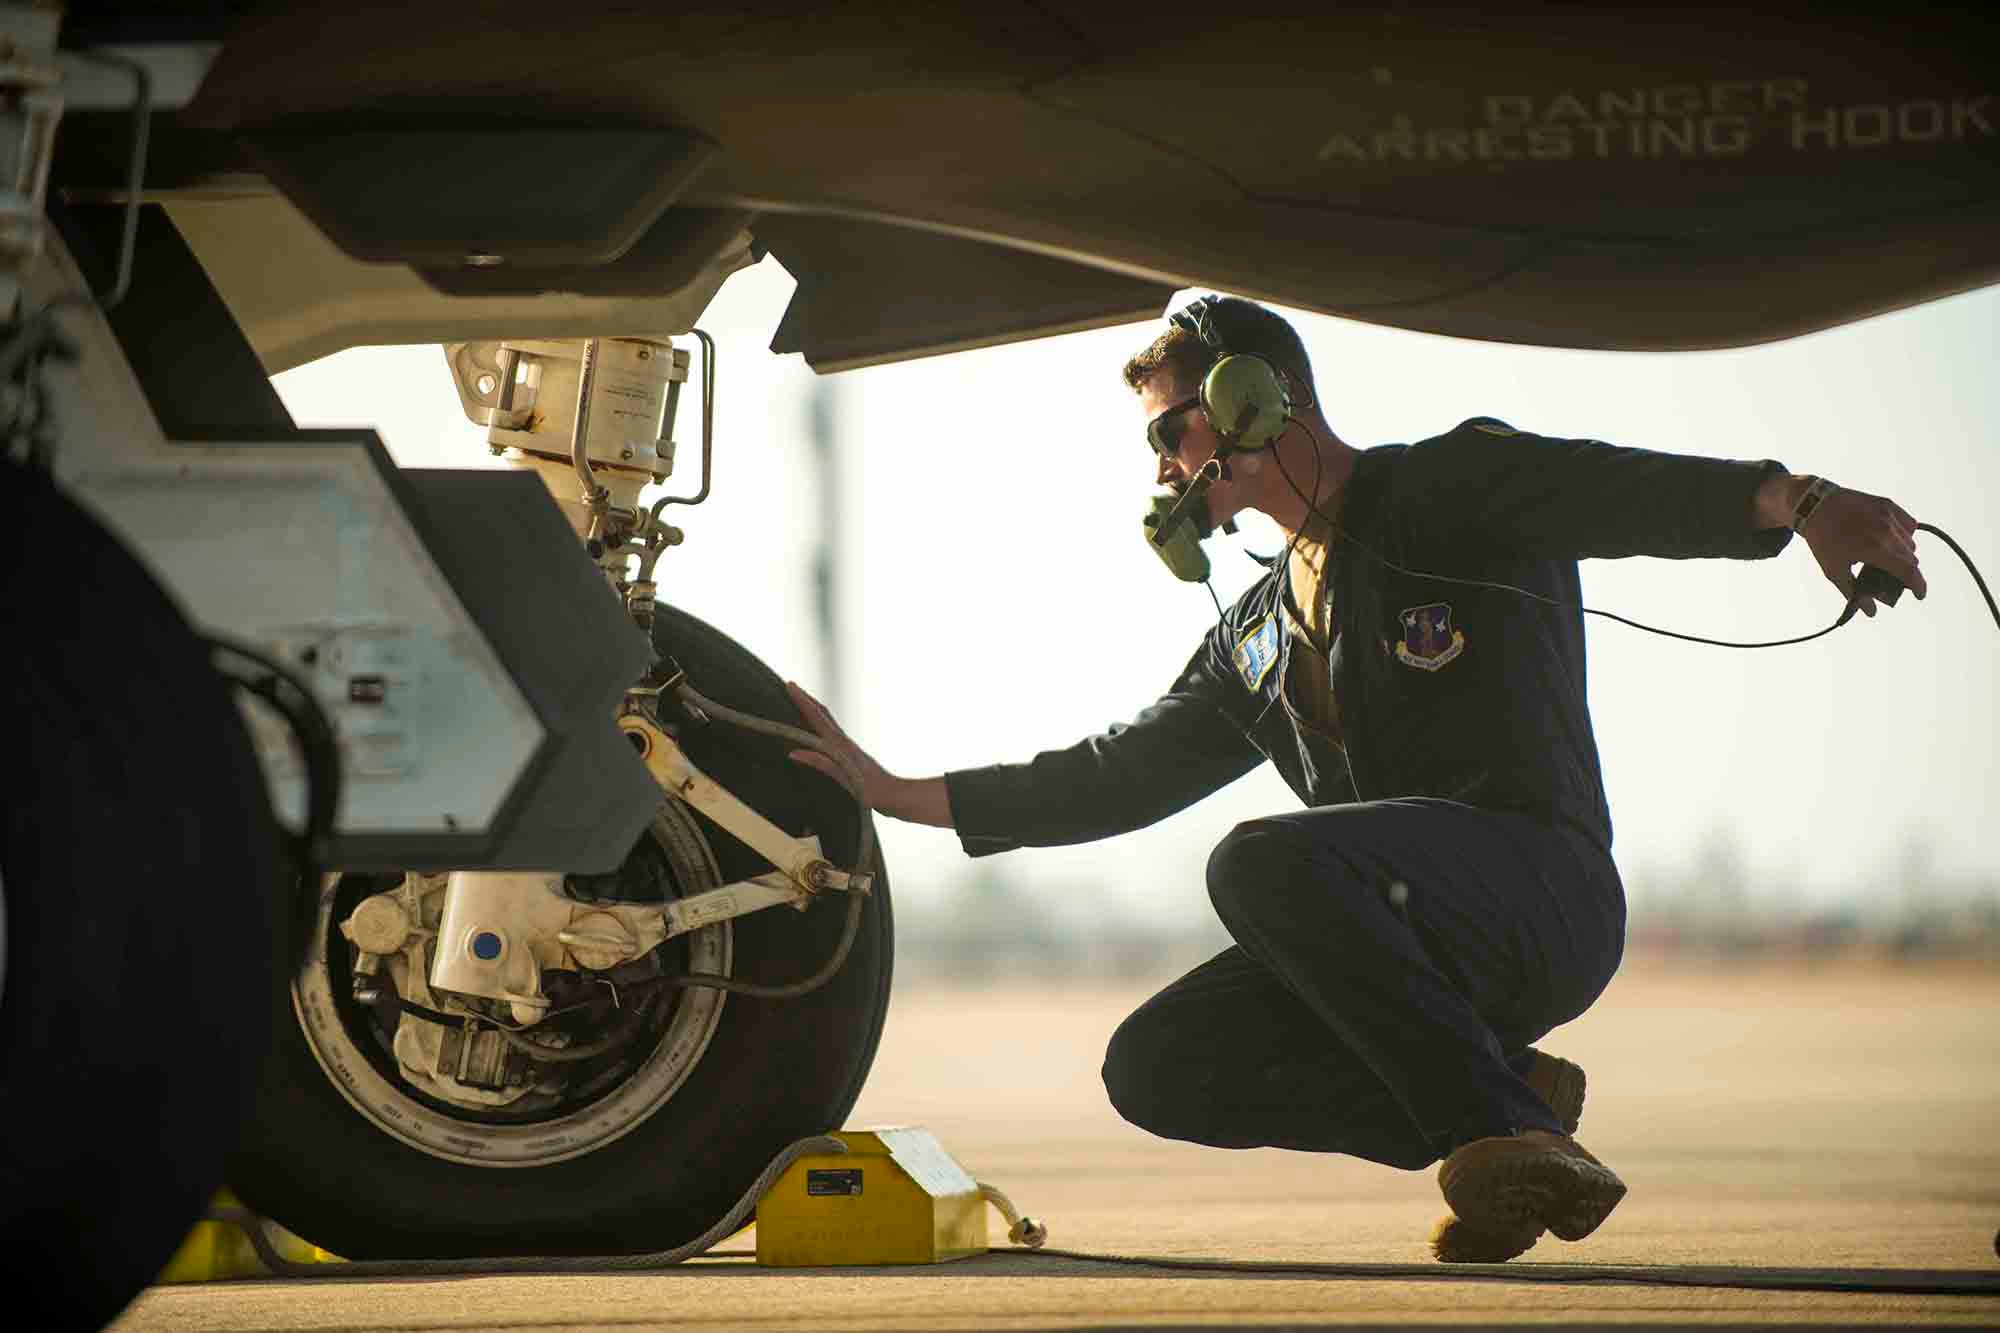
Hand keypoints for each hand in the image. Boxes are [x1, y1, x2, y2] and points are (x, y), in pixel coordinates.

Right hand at [785, 681, 895, 809]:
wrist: (897, 796)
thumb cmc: (873, 792)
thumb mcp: (847, 781)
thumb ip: (823, 765)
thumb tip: (794, 752)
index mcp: (841, 746)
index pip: (817, 718)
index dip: (802, 701)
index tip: (790, 685)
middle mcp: (845, 743)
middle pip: (823, 714)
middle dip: (807, 699)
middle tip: (791, 686)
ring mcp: (849, 749)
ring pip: (828, 722)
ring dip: (814, 710)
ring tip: (802, 703)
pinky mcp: (852, 757)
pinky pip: (832, 734)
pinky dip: (822, 725)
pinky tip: (820, 732)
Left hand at [1800, 486, 1928, 616]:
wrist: (1814, 505)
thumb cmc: (1823, 539)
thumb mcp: (1833, 569)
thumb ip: (1853, 592)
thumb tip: (1871, 612)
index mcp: (1875, 549)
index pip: (1908, 571)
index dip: (1918, 586)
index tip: (1920, 595)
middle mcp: (1886, 531)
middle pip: (1911, 559)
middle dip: (1903, 570)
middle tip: (1888, 574)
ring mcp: (1889, 516)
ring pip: (1911, 543)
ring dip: (1903, 553)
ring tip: (1883, 555)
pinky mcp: (1888, 504)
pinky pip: (1908, 525)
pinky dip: (1903, 535)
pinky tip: (1888, 539)